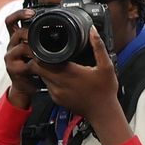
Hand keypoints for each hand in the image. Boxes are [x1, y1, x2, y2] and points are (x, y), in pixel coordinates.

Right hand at [3, 12, 38, 109]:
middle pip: (15, 30)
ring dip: (32, 46)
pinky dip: (32, 62)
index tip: (32, 12)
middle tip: (40, 33)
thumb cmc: (34, 66)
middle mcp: (12, 44)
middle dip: (29, 31)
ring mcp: (10, 56)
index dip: (20, 14)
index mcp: (17, 38)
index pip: (12, 20)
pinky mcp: (12, 68)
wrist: (26, 86)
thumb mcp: (38, 50)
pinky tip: (39, 63)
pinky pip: (22, 61)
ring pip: (20, 45)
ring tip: (42, 51)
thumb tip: (62, 28)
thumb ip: (42, 39)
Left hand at [32, 29, 131, 144]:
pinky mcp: (56, 99)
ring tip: (51, 61)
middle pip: (38, 68)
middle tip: (44, 51)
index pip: (43, 61)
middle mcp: (60, 83)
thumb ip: (98, 47)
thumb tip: (92, 31)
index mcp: (70, 73)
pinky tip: (58, 74)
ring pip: (41, 77)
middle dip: (39, 59)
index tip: (42, 44)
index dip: (39, 52)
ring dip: (44, 69)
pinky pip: (47, 85)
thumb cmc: (105, 91)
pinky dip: (49, 78)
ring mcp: (56, 93)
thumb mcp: (106, 66)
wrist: (103, 113)